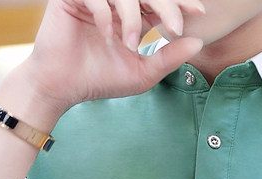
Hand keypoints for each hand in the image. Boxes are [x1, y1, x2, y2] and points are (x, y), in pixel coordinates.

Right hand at [8, 0, 204, 125]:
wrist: (62, 86)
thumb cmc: (100, 79)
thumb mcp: (142, 73)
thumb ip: (168, 58)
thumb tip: (199, 43)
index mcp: (134, 15)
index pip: (160, 0)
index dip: (179, 3)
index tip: (199, 12)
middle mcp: (116, 2)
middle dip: (166, 7)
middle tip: (174, 27)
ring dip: (133, 18)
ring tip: (129, 44)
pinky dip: (106, 15)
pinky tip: (106, 37)